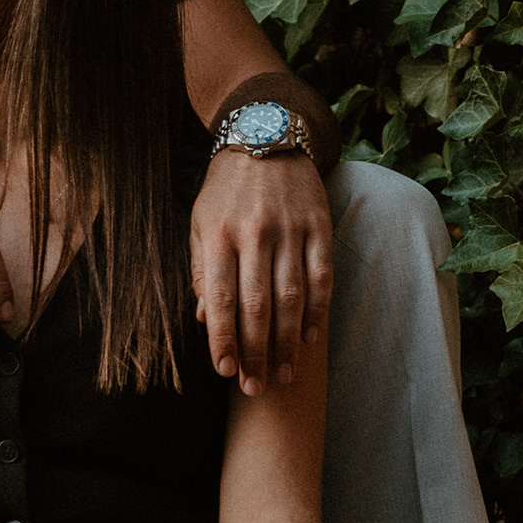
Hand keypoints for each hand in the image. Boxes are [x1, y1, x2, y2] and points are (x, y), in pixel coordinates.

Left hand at [192, 152, 330, 395]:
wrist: (266, 135)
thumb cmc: (225, 187)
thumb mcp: (200, 221)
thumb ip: (203, 269)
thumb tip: (206, 317)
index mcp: (219, 234)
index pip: (222, 299)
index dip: (223, 340)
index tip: (225, 371)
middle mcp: (255, 233)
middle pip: (257, 306)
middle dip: (256, 352)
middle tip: (256, 387)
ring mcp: (291, 229)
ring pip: (291, 297)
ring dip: (287, 342)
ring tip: (285, 374)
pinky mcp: (319, 225)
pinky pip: (321, 276)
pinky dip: (317, 311)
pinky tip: (310, 338)